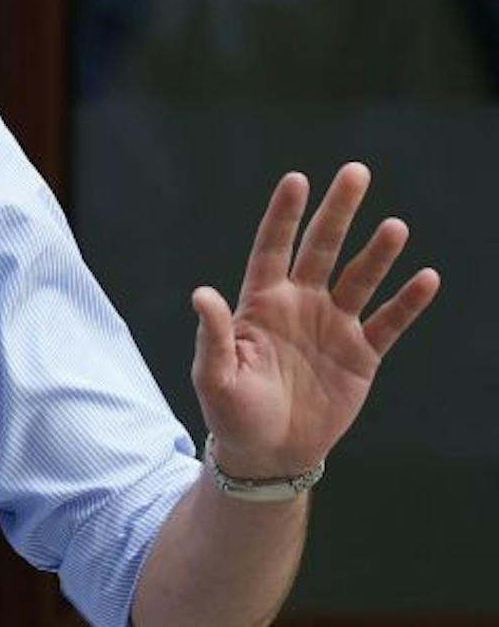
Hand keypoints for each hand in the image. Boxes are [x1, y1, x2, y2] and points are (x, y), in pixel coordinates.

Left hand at [191, 162, 439, 477]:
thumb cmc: (231, 413)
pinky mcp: (362, 354)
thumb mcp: (214, 376)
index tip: (297, 179)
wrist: (268, 453)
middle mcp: (300, 305)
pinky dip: (407, 301)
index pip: (273, 248)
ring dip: (377, 253)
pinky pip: (389, 322)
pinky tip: (426, 278)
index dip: (285, 215)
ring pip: (360, 279)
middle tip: (356, 172)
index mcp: (261, 304)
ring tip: (394, 226)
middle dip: (338, 212)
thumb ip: (212, 335)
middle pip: (322, 249)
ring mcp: (334, 326)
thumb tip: (201, 293)